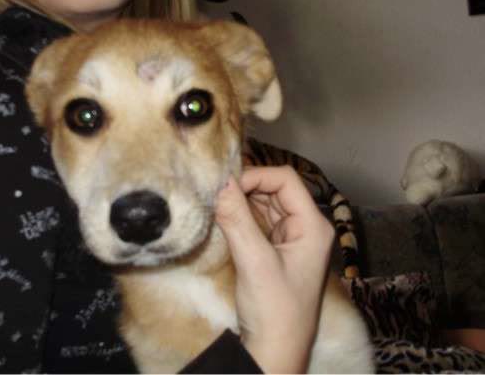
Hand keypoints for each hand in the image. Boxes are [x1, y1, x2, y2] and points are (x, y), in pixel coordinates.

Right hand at [215, 166, 334, 373]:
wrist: (275, 352)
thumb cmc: (274, 310)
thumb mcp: (254, 261)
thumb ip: (236, 219)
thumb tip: (219, 182)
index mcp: (313, 225)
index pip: (285, 181)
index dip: (256, 176)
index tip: (225, 187)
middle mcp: (306, 227)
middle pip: (275, 190)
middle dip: (246, 188)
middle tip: (215, 193)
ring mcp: (291, 239)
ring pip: (265, 205)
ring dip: (242, 201)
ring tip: (217, 203)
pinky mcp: (276, 251)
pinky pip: (259, 222)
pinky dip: (242, 216)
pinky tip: (225, 217)